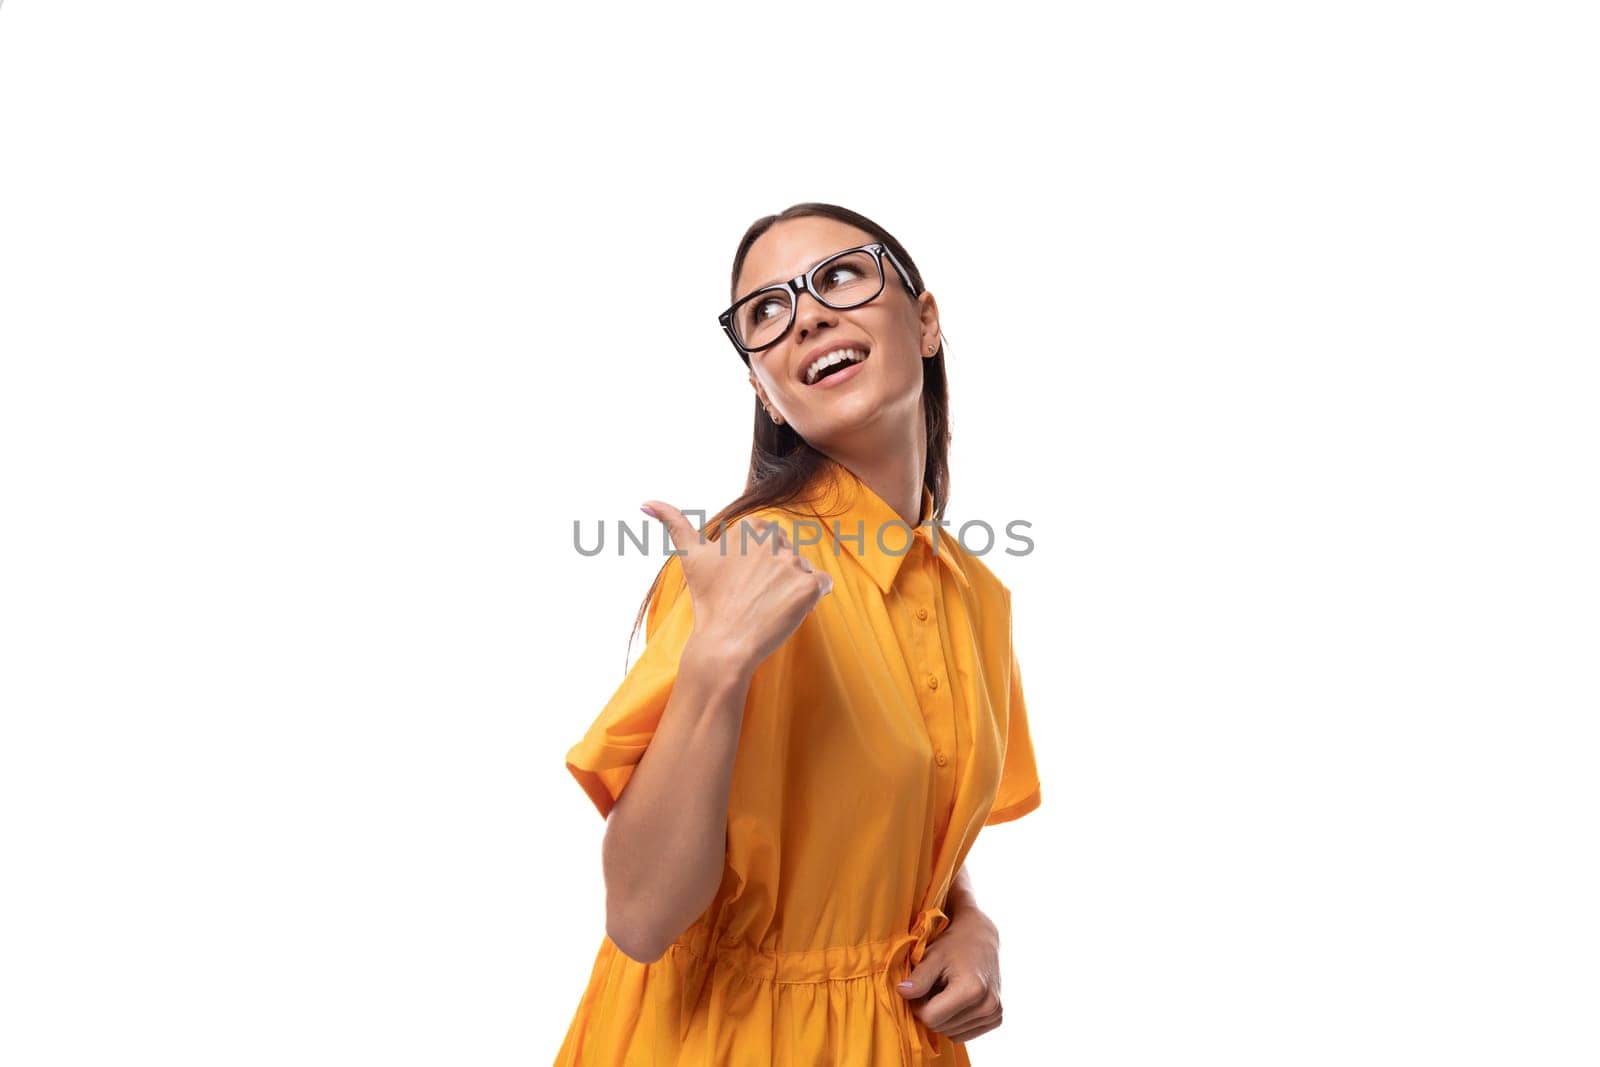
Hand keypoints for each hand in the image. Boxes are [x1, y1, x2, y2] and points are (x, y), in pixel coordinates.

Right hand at [642, 500, 831, 670]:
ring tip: (768, 606)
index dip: (758, 562)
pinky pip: (824, 584)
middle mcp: (772, 540)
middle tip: (754, 597)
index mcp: (748, 529)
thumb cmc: (708, 601)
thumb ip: (673, 522)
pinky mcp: (809, 586)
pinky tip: (790, 609)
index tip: (743, 582)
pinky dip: (813, 597)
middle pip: (787, 553)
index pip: (767, 538)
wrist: (724, 644)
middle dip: (776, 573)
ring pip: (804, 569)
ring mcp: (792, 563)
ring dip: (792, 587)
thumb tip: (646, 502)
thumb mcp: (690, 557)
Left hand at [895, 906, 1003, 1044]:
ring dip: (942, 1017)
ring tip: (945, 991)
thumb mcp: (933, 956)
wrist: (981, 937)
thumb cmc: (953, 944)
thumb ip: (918, 978)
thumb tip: (901, 993)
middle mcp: (988, 1005)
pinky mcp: (996, 1018)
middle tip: (933, 987)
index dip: (918, 1005)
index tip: (920, 989)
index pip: (931, 1018)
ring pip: (951, 1034)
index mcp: (972, 989)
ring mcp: (994, 1013)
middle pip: (941, 1027)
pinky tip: (957, 1001)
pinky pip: (964, 1034)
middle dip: (930, 1010)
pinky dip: (955, 1022)